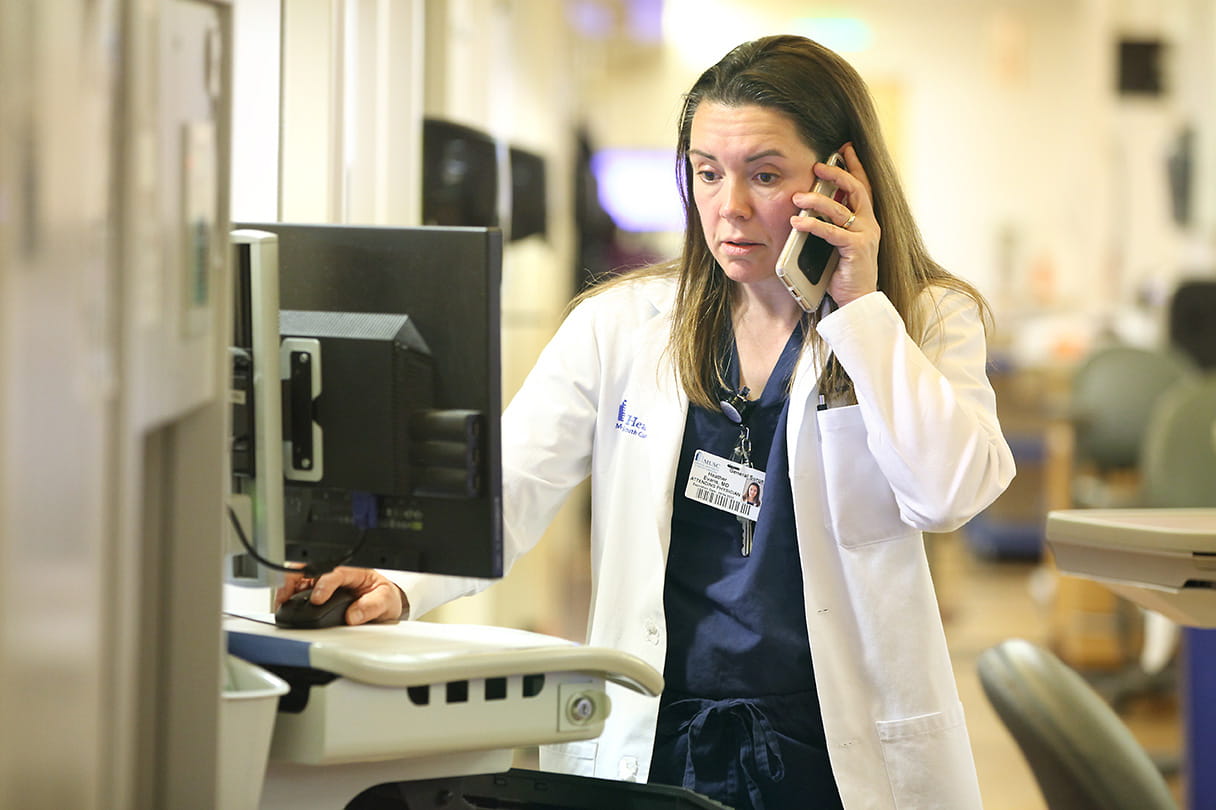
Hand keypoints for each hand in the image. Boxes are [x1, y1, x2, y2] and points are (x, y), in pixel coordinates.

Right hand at [273, 565, 407, 624]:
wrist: (383, 603)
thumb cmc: (382, 596)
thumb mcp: (385, 600)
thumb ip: (371, 607)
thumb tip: (352, 616)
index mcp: (353, 571)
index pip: (334, 573)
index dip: (324, 585)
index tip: (317, 599)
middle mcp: (334, 574)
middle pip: (308, 569)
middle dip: (294, 579)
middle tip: (286, 596)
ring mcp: (323, 582)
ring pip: (298, 579)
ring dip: (287, 588)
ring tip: (281, 603)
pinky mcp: (315, 592)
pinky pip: (297, 591)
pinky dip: (287, 597)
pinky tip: (284, 606)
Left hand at [789, 142, 879, 306]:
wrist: (857, 300)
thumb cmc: (843, 272)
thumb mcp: (836, 242)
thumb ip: (830, 223)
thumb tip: (806, 206)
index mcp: (866, 220)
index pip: (862, 186)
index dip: (854, 166)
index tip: (844, 149)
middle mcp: (869, 224)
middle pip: (855, 189)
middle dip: (836, 174)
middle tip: (817, 166)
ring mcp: (865, 236)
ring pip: (840, 209)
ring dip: (817, 200)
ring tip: (797, 197)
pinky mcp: (856, 249)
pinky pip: (832, 232)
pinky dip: (813, 225)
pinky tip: (798, 222)